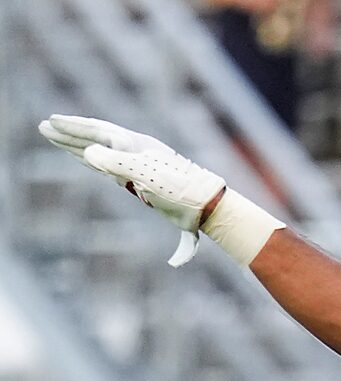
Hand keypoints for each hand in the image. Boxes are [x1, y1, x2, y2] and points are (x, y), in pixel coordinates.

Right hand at [38, 115, 229, 265]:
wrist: (207, 205)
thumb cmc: (178, 189)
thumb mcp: (143, 174)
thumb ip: (114, 162)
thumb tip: (88, 153)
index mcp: (132, 145)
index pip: (95, 132)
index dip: (71, 129)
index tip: (50, 124)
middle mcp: (132, 151)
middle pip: (94, 138)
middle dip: (68, 134)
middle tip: (43, 127)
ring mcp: (136, 165)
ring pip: (100, 151)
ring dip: (77, 145)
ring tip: (56, 139)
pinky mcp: (140, 180)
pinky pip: (109, 166)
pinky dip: (92, 161)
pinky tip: (86, 160)